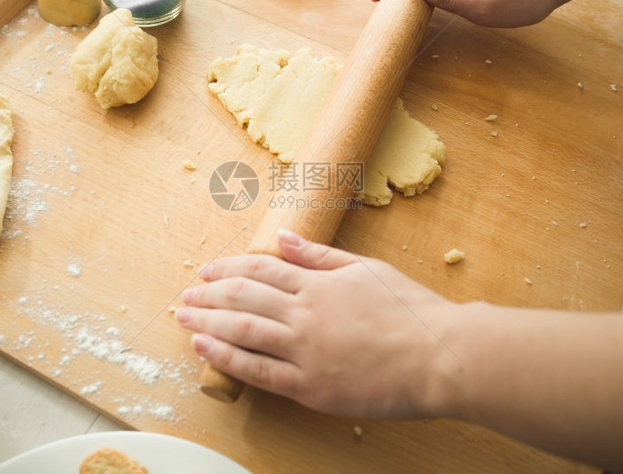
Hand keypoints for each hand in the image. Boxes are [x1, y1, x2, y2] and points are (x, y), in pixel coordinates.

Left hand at [176, 230, 459, 418]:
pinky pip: (258, 371)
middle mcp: (305, 314)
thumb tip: (285, 236)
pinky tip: (205, 348)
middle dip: (209, 294)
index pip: (262, 270)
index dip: (228, 269)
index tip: (207, 271)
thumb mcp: (367, 269)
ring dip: (207, 321)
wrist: (439, 356)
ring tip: (183, 317)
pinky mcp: (310, 387)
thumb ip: (321, 255)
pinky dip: (227, 357)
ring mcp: (305, 351)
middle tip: (186, 294)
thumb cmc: (411, 311)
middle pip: (243, 298)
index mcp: (319, 284)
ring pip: (243, 331)